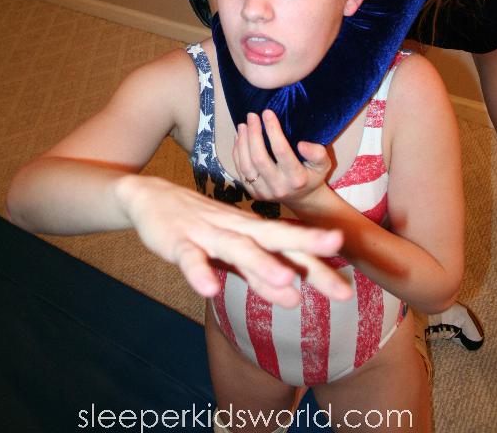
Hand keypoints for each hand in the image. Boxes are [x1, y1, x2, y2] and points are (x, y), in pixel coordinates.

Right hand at [116, 174, 349, 307]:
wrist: (151, 198)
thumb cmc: (200, 226)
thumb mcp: (234, 250)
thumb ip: (261, 273)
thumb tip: (294, 297)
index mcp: (252, 230)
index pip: (290, 246)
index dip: (317, 261)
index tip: (345, 286)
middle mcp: (236, 228)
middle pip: (276, 239)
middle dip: (307, 250)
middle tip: (337, 266)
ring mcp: (208, 233)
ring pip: (238, 247)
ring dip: (262, 265)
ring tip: (287, 285)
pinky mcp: (179, 242)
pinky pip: (190, 258)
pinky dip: (199, 271)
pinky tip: (209, 288)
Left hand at [233, 110, 332, 204]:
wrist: (302, 199)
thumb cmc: (312, 175)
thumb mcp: (324, 164)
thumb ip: (318, 153)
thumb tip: (302, 144)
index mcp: (297, 178)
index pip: (281, 151)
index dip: (273, 130)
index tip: (267, 113)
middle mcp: (279, 187)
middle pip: (259, 158)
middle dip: (253, 134)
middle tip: (252, 115)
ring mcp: (264, 192)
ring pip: (246, 166)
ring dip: (242, 143)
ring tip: (243, 125)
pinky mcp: (253, 193)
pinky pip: (241, 171)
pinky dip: (237, 153)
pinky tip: (239, 138)